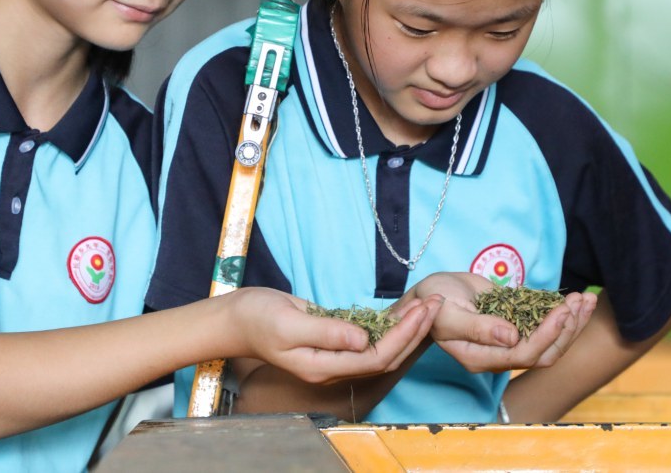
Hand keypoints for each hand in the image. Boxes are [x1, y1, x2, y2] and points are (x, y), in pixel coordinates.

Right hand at [229, 287, 440, 384]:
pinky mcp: (332, 341)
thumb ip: (326, 332)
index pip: (375, 357)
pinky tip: (404, 311)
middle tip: (435, 303)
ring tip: (428, 304)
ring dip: (406, 327)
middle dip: (413, 331)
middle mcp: (332, 367)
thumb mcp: (289, 323)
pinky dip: (390, 324)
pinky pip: (369, 338)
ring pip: (380, 348)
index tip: (421, 311)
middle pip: (384, 356)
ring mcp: (333, 355)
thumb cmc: (256, 318)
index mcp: (322, 367)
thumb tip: (363, 340)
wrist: (236, 318)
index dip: (402, 336)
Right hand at [405, 272, 596, 372]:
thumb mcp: (448, 312)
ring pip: (551, 342)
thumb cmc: (432, 302)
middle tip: (579, 302)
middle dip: (566, 329)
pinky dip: (563, 313)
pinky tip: (575, 298)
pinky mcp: (516, 323)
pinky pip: (544, 325)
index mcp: (481, 357)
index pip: (524, 354)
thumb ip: (478, 328)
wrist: (431, 292)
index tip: (561, 311)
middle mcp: (499, 354)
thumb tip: (511, 336)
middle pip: (545, 354)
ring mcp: (509, 340)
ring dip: (571, 322)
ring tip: (585, 298)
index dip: (546, 335)